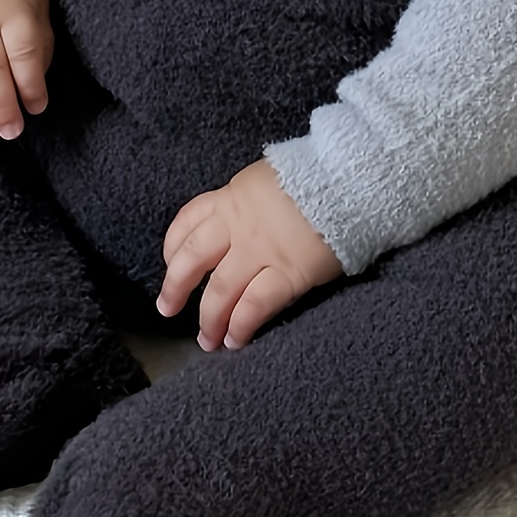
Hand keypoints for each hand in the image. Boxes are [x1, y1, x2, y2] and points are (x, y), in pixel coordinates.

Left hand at [158, 158, 342, 350]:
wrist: (348, 180)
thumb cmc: (315, 176)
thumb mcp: (268, 178)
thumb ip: (250, 200)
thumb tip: (242, 216)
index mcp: (232, 197)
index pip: (188, 220)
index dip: (173, 246)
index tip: (170, 263)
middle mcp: (237, 225)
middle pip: (192, 259)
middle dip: (175, 287)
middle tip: (167, 309)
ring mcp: (259, 251)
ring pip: (219, 291)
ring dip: (208, 320)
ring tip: (207, 341)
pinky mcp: (287, 273)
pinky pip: (253, 306)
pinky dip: (240, 326)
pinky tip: (235, 340)